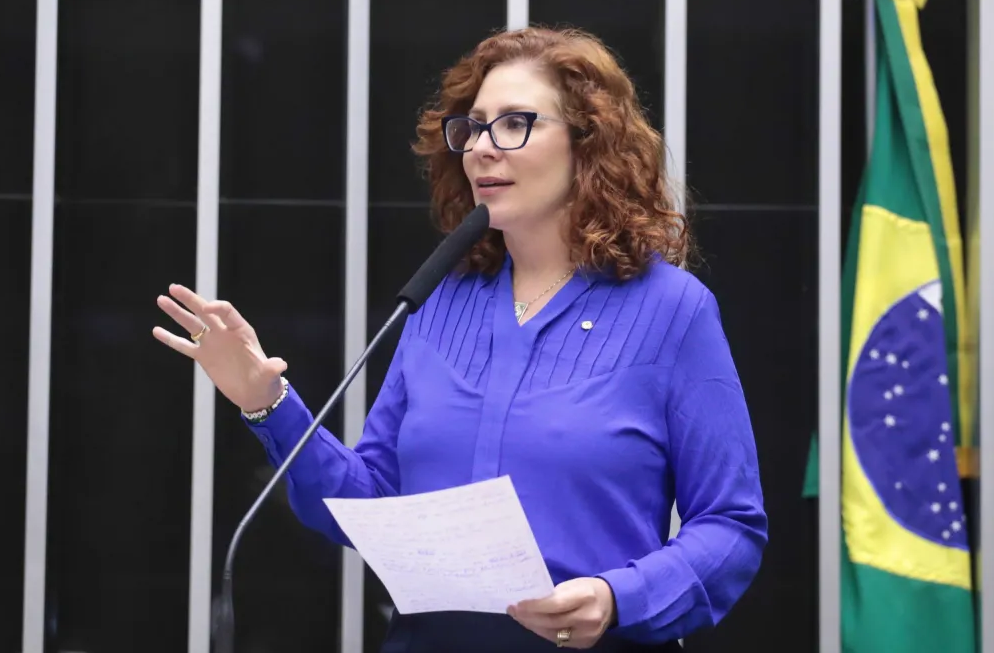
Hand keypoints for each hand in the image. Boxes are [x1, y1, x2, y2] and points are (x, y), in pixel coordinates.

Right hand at [152, 284, 286, 412]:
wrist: (255, 394)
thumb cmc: (266, 381)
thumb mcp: (270, 375)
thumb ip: (272, 368)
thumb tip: (280, 365)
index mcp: (242, 331)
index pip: (227, 312)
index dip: (217, 307)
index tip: (206, 308)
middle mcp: (225, 333)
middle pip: (205, 311)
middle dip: (190, 299)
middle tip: (173, 287)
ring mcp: (213, 344)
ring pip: (191, 324)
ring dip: (176, 312)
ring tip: (161, 299)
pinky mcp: (203, 357)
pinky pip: (184, 345)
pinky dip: (171, 338)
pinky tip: (156, 330)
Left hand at [508, 577, 616, 648]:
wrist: (613, 602)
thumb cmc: (588, 589)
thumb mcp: (573, 584)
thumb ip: (554, 594)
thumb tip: (529, 602)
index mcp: (585, 597)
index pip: (554, 604)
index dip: (534, 606)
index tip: (517, 604)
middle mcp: (587, 618)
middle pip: (551, 621)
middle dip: (529, 617)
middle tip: (513, 611)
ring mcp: (587, 634)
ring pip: (552, 634)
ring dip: (533, 626)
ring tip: (519, 618)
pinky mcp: (585, 644)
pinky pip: (558, 640)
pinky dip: (544, 632)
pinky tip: (534, 625)